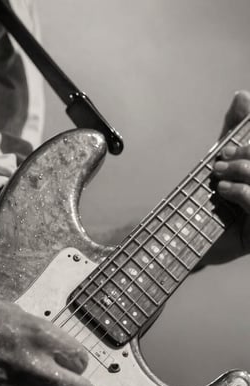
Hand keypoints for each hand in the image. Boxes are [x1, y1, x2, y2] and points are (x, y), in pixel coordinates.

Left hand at [204, 90, 249, 264]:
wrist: (190, 240)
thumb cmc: (213, 198)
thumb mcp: (224, 159)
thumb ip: (234, 129)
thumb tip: (241, 95)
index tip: (227, 145)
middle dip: (246, 153)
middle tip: (220, 159)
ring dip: (242, 169)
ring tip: (218, 173)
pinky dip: (241, 190)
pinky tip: (224, 190)